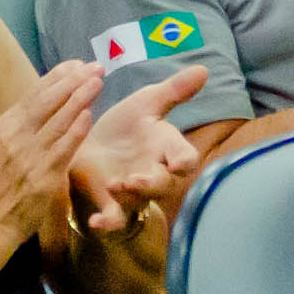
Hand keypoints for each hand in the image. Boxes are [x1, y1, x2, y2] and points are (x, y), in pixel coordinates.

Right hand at [0, 58, 102, 242]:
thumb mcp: (1, 148)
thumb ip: (22, 129)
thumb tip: (46, 107)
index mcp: (5, 126)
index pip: (34, 94)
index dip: (57, 77)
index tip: (76, 64)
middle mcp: (15, 135)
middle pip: (47, 100)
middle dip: (73, 81)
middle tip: (94, 66)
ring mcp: (29, 155)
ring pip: (58, 119)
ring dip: (80, 98)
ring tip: (97, 81)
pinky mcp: (43, 176)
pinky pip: (63, 147)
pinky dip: (76, 129)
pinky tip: (88, 114)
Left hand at [70, 67, 207, 234]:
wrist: (90, 146)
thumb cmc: (125, 127)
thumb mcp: (146, 103)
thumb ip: (173, 91)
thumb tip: (204, 69)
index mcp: (165, 149)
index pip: (185, 159)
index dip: (184, 162)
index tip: (179, 163)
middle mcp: (153, 173)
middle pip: (164, 186)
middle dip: (153, 183)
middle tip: (136, 179)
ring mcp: (132, 193)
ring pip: (139, 202)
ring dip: (129, 197)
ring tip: (114, 184)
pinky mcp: (110, 204)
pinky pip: (113, 220)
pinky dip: (107, 224)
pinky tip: (96, 222)